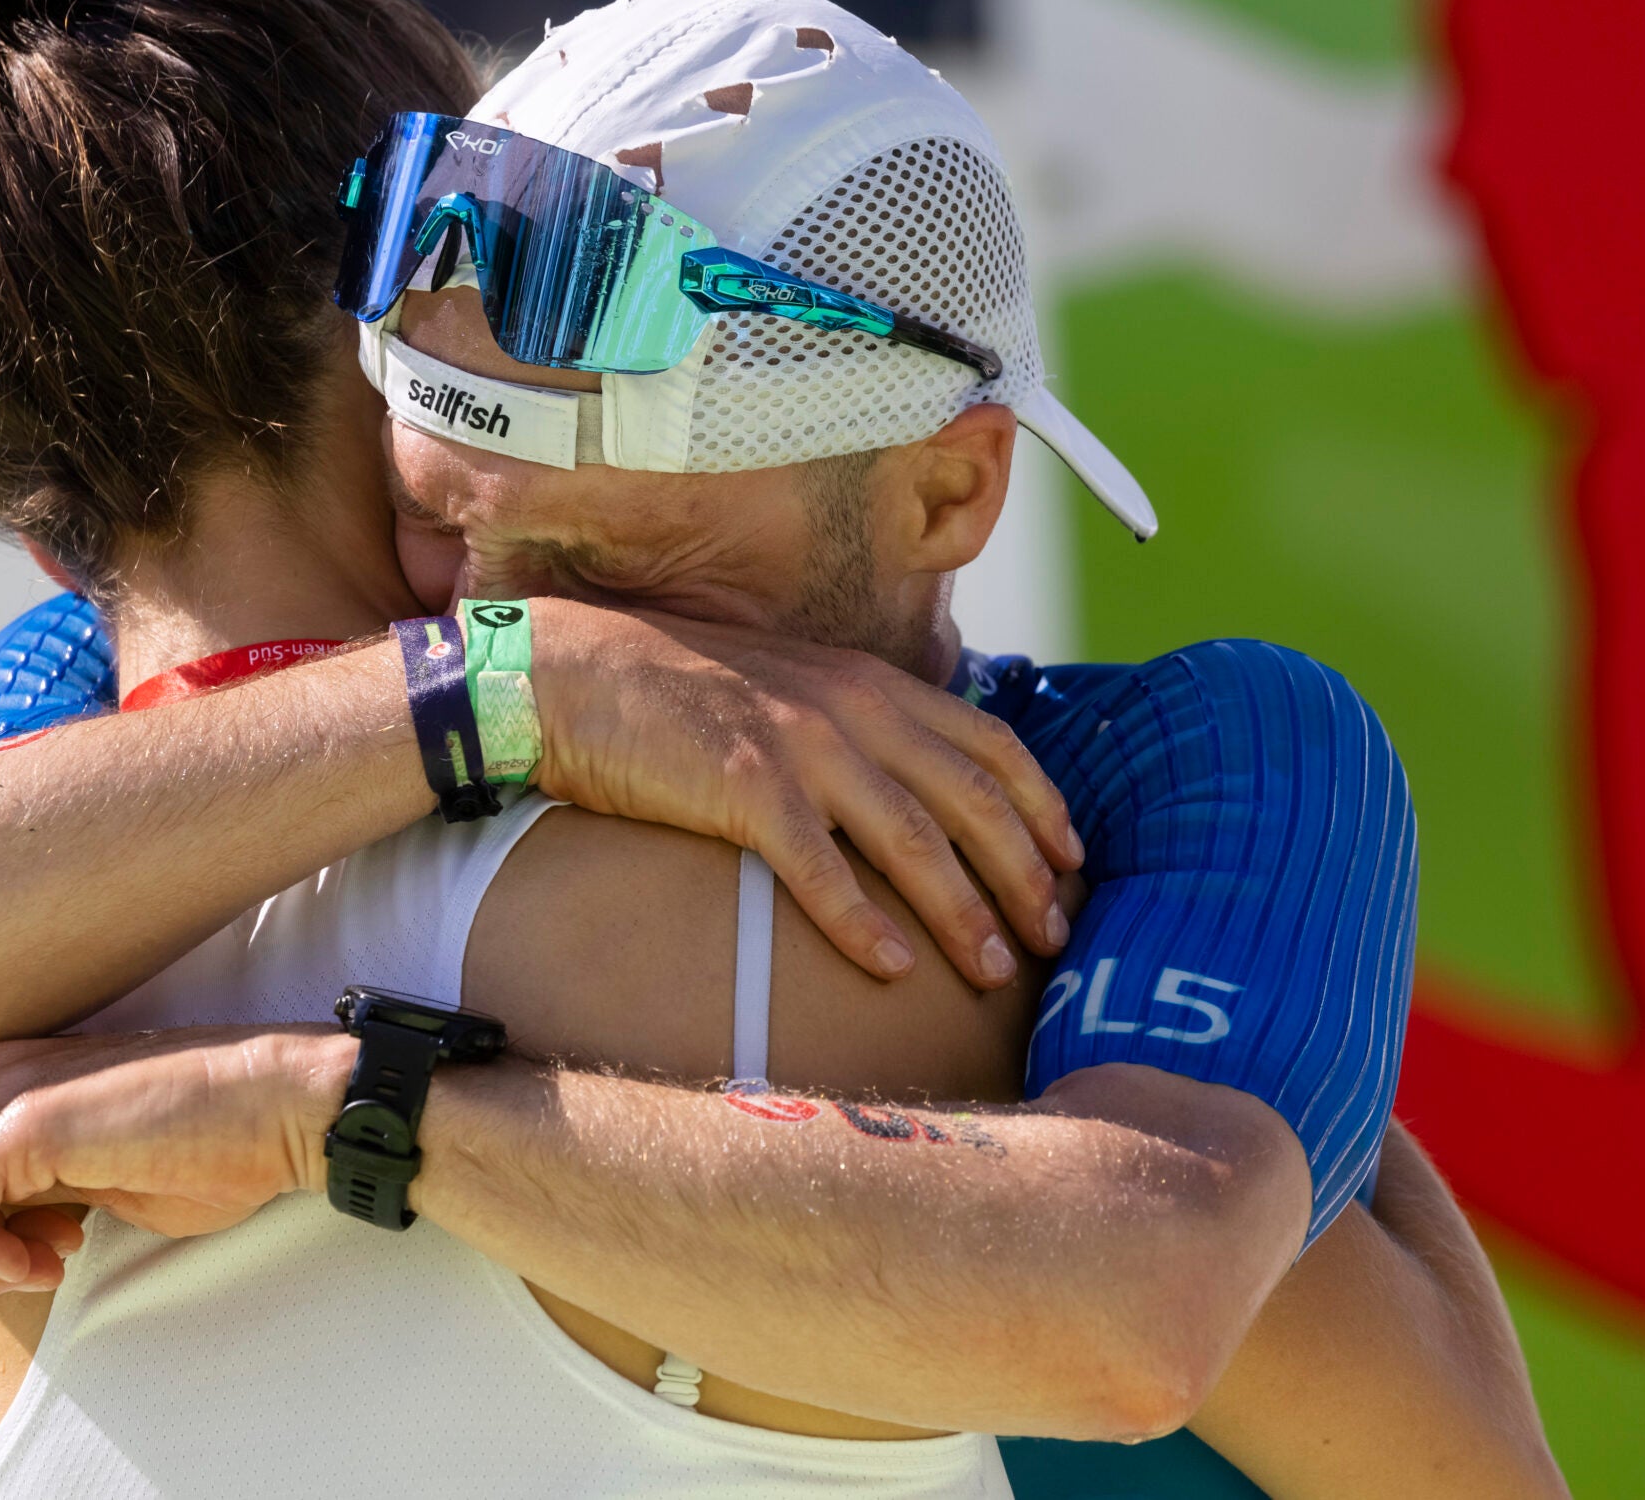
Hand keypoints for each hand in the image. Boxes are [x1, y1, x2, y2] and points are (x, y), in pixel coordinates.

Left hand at [0, 1027, 350, 1294]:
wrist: (282, 1107)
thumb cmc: (218, 1145)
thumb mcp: (103, 1175)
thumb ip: (39, 1190)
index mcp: (15, 1078)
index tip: (47, 1248)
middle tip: (46, 1259)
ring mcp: (4, 1090)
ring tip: (48, 1261)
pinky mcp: (22, 1122)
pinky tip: (45, 1260)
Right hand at [524, 600, 1080, 985]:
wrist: (571, 673)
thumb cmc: (673, 694)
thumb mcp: (786, 688)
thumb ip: (852, 726)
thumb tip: (907, 792)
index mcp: (868, 682)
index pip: (992, 744)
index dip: (1043, 808)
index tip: (1073, 866)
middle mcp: (850, 706)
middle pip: (972, 799)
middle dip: (1025, 875)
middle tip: (1055, 938)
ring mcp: (800, 744)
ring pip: (913, 839)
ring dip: (963, 911)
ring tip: (993, 971)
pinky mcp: (744, 785)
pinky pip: (821, 867)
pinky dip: (862, 923)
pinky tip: (891, 969)